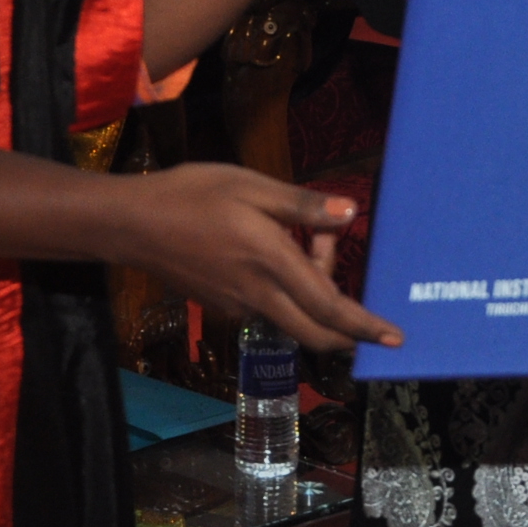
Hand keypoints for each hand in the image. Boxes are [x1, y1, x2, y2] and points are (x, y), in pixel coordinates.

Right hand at [112, 165, 403, 352]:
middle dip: (348, 328)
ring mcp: (239, 305)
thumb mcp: (251, 187)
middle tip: (356, 290)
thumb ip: (303, 206)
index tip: (395, 339)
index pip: (329, 308)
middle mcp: (259, 295)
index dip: (365, 326)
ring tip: (310, 238)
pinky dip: (289, 290)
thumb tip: (351, 215)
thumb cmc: (192, 195)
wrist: (132, 225)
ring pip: (293, 317)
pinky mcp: (223, 306)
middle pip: (315, 332)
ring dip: (314, 293)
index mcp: (272, 263)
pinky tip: (278, 249)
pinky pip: (270, 307)